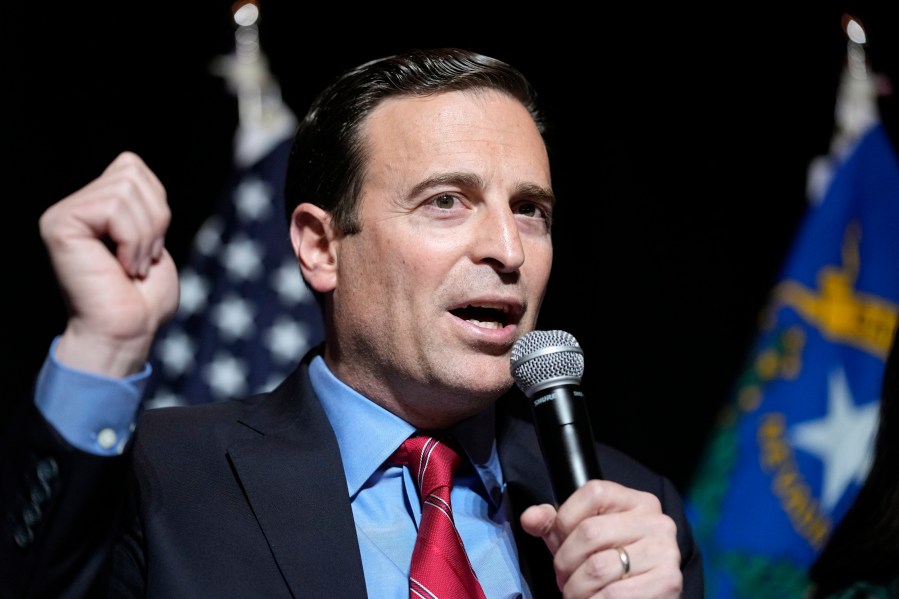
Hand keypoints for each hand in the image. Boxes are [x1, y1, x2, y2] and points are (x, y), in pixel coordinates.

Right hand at [39, 151, 178, 377]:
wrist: (126, 333)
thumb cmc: (143, 300)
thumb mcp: (152, 239)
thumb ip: (143, 201)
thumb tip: (131, 163)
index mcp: (94, 207)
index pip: (132, 166)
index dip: (155, 204)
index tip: (150, 246)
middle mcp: (73, 207)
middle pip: (131, 171)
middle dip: (154, 218)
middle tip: (142, 259)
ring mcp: (63, 214)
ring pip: (126, 189)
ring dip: (145, 235)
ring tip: (132, 266)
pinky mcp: (59, 225)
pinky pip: (114, 208)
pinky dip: (132, 240)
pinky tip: (121, 267)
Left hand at [520, 479, 682, 597]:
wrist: (647, 598)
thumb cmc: (612, 565)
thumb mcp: (581, 539)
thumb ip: (554, 524)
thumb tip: (529, 517)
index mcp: (637, 502)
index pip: (593, 493)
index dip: (565, 520)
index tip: (560, 542)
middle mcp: (656, 521)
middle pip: (589, 532)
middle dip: (565, 562)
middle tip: (564, 578)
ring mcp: (664, 551)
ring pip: (597, 568)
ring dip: (576, 589)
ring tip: (576, 593)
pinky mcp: (668, 582)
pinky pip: (613, 595)